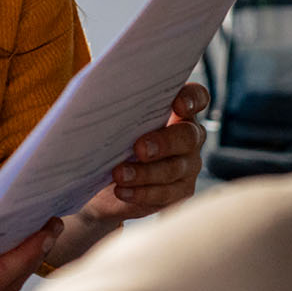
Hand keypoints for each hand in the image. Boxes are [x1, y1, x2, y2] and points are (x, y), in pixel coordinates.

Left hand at [79, 81, 210, 224]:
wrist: (103, 183)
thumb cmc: (110, 139)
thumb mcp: (112, 121)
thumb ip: (116, 109)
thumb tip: (95, 100)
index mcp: (176, 110)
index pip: (196, 97)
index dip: (192, 99)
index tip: (177, 104)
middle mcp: (188, 135)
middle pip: (188, 136)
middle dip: (164, 142)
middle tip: (139, 149)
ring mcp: (188, 164)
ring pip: (175, 168)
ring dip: (145, 172)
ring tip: (119, 174)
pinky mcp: (180, 191)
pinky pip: (166, 193)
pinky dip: (142, 193)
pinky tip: (122, 191)